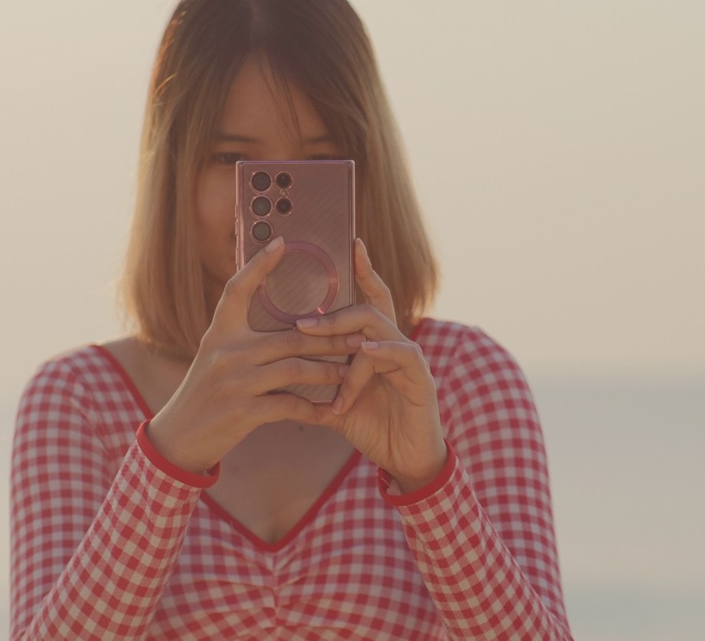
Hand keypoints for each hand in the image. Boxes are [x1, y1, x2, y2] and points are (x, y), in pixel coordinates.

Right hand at [146, 236, 361, 473]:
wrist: (179, 437)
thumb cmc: (207, 393)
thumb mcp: (216, 357)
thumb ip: (243, 339)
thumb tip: (285, 322)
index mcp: (220, 333)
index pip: (236, 290)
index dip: (257, 265)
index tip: (281, 242)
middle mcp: (226, 352)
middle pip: (291, 337)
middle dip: (331, 337)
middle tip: (361, 335)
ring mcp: (234, 382)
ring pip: (295, 369)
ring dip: (329, 371)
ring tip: (353, 371)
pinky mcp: (242, 411)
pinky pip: (289, 405)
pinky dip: (313, 409)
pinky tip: (331, 412)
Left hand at [290, 239, 447, 491]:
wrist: (406, 461)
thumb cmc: (374, 429)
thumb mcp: (339, 403)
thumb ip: (319, 385)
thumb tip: (282, 376)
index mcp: (377, 347)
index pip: (370, 301)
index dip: (364, 272)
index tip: (352, 244)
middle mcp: (395, 347)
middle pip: (371, 310)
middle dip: (336, 312)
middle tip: (303, 322)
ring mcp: (411, 361)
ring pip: (381, 330)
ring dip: (348, 333)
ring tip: (318, 335)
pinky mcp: (422, 380)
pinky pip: (405, 356)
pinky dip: (383, 352)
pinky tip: (365, 352)